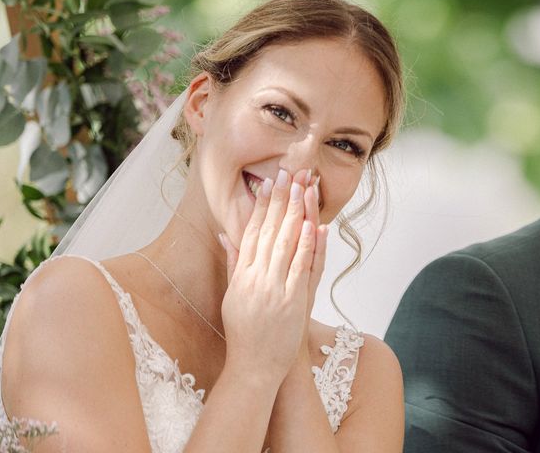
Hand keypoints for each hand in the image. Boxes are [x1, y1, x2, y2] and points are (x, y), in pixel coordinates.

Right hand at [219, 169, 327, 384]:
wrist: (253, 365)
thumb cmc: (242, 330)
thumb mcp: (231, 295)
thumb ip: (232, 262)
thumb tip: (226, 234)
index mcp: (242, 274)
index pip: (252, 232)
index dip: (261, 206)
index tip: (268, 183)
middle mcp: (257, 277)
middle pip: (270, 232)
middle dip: (280, 201)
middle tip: (288, 174)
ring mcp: (275, 289)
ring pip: (286, 244)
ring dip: (295, 214)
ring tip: (301, 189)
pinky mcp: (293, 301)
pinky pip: (302, 269)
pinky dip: (308, 247)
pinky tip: (313, 226)